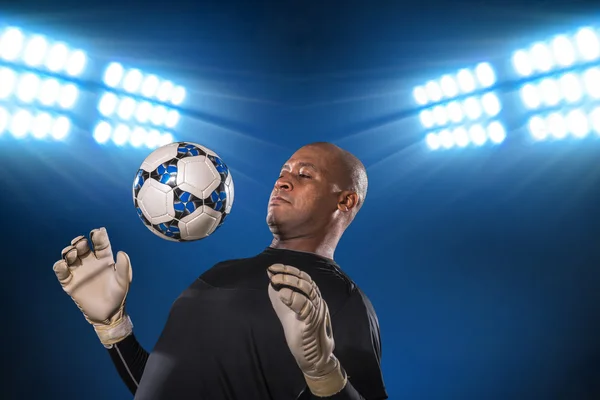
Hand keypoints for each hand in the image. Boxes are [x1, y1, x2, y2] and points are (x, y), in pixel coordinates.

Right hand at [53, 227, 132, 346]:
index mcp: (105, 259)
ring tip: (72, 253)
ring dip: (69, 252)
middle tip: (81, 244)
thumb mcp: (123, 281)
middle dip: (80, 242)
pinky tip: (62, 264)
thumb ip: (124, 267)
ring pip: (70, 256)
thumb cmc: (118, 295)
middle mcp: (91, 263)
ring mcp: (79, 272)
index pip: (100, 244)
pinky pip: (61, 272)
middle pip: (82, 247)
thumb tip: (121, 252)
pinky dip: (59, 266)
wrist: (108, 314)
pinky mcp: (70, 283)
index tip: (97, 232)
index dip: (98, 236)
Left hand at [267, 264, 346, 396]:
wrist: (311, 357)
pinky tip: (283, 294)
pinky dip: (295, 299)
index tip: (273, 267)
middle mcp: (317, 302)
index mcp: (312, 297)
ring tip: (276, 281)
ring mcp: (317, 312)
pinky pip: (308, 308)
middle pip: (307, 281)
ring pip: (309, 291)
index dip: (288, 270)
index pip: (303, 277)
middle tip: (273, 274)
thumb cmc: (299, 332)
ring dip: (291, 283)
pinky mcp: (312, 324)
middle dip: (288, 275)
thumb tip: (270, 276)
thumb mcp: (287, 309)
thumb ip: (280, 294)